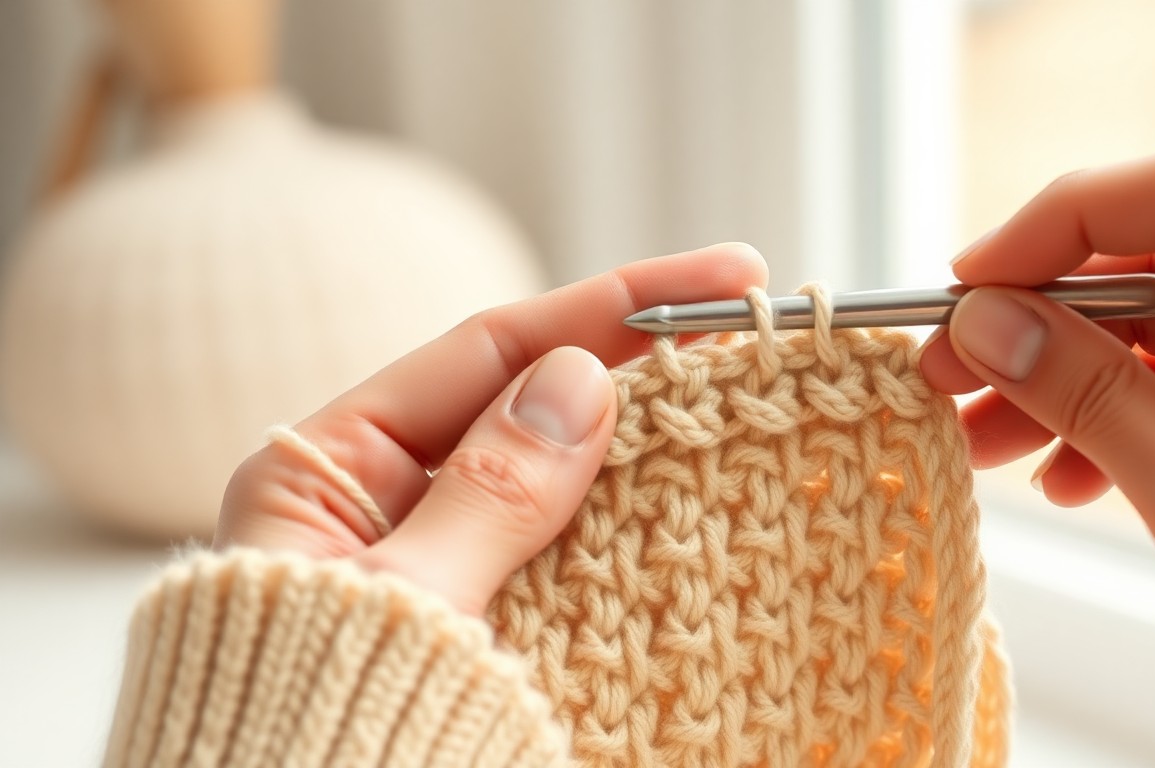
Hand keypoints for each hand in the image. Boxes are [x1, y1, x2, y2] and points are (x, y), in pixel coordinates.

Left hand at [214, 244, 767, 616]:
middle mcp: (382, 502)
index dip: (605, 307)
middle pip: (528, 401)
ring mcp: (441, 560)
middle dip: (635, 361)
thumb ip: (494, 494)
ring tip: (740, 400)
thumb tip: (584, 378)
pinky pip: (566, 551)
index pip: (487, 352)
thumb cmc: (317, 739)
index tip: (719, 277)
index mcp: (324, 470)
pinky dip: (629, 526)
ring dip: (643, 442)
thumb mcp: (408, 606)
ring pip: (558, 475)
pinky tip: (694, 504)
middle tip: (747, 327)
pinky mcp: (488, 620)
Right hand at [919, 138, 1154, 671]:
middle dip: (1040, 312)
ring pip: (1149, 328)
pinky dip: (1103, 419)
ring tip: (982, 435)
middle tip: (948, 364)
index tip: (978, 279)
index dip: (1074, 216)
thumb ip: (1092, 401)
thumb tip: (985, 323)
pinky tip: (1059, 475)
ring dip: (1056, 375)